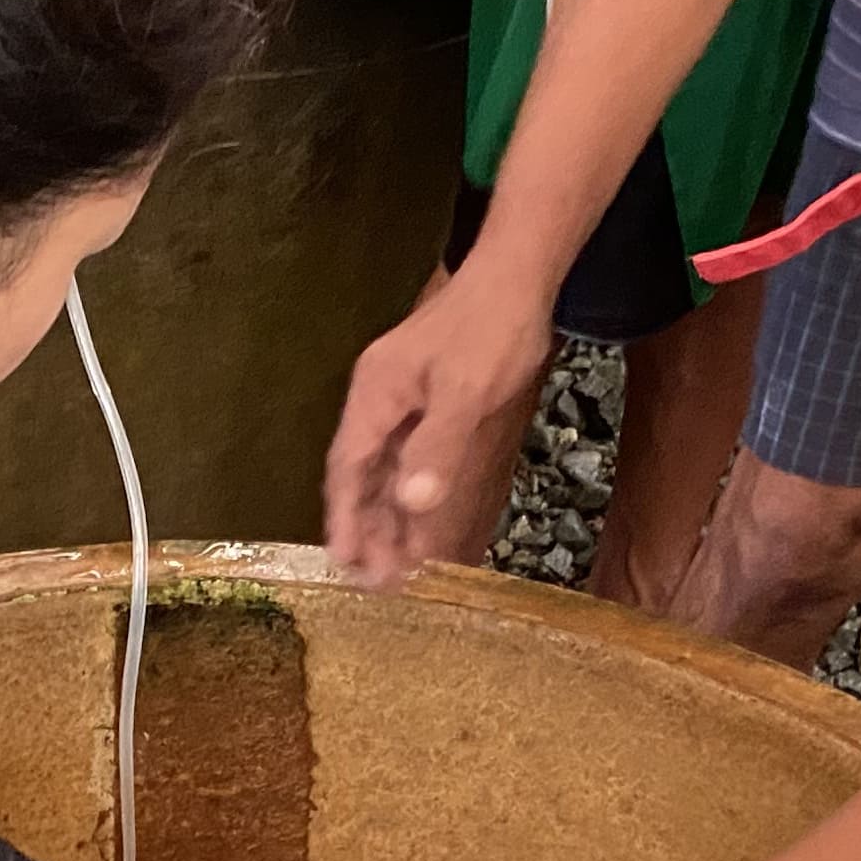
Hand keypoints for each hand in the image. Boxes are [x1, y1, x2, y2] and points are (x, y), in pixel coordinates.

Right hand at [321, 265, 554, 590]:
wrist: (517, 277)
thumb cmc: (491, 328)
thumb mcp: (467, 392)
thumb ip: (437, 447)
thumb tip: (412, 503)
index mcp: (375, 396)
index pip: (349, 468)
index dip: (345, 517)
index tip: (343, 561)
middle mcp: (379, 402)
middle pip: (363, 477)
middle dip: (366, 530)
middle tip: (374, 583)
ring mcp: (403, 404)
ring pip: (386, 473)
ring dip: (390, 520)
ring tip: (396, 570)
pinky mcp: (428, 406)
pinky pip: (410, 462)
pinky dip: (413, 497)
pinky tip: (421, 529)